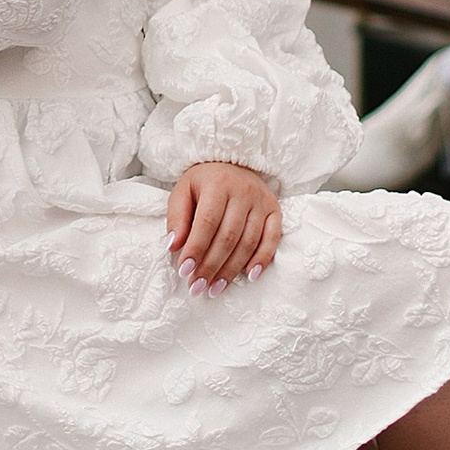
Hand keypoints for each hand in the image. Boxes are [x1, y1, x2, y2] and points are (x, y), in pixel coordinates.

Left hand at [167, 161, 281, 288]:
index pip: (207, 222)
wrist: (232, 161)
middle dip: (211, 266)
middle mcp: (243, 191)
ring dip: (232, 269)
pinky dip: (262, 259)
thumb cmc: (204, 182)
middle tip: (198, 287)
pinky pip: (272, 239)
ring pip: (248, 242)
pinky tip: (249, 276)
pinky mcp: (275, 210)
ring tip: (215, 287)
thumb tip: (174, 247)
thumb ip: (177, 218)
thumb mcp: (183, 191)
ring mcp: (261, 201)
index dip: (196, 249)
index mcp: (217, 183)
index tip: (185, 271)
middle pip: (228, 236)